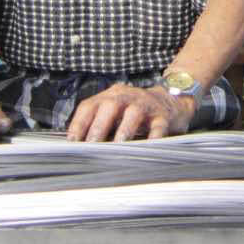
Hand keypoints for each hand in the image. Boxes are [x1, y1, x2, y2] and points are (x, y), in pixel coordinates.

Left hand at [66, 83, 194, 141]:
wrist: (170, 101)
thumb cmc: (136, 111)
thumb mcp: (116, 111)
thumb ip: (99, 123)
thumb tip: (78, 145)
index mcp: (110, 95)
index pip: (89, 105)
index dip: (79, 122)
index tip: (72, 141)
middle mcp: (127, 96)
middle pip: (110, 106)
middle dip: (99, 126)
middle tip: (92, 145)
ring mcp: (146, 105)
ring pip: (133, 114)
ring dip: (124, 130)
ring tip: (118, 145)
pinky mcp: (163, 115)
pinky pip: (158, 126)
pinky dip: (153, 137)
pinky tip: (147, 148)